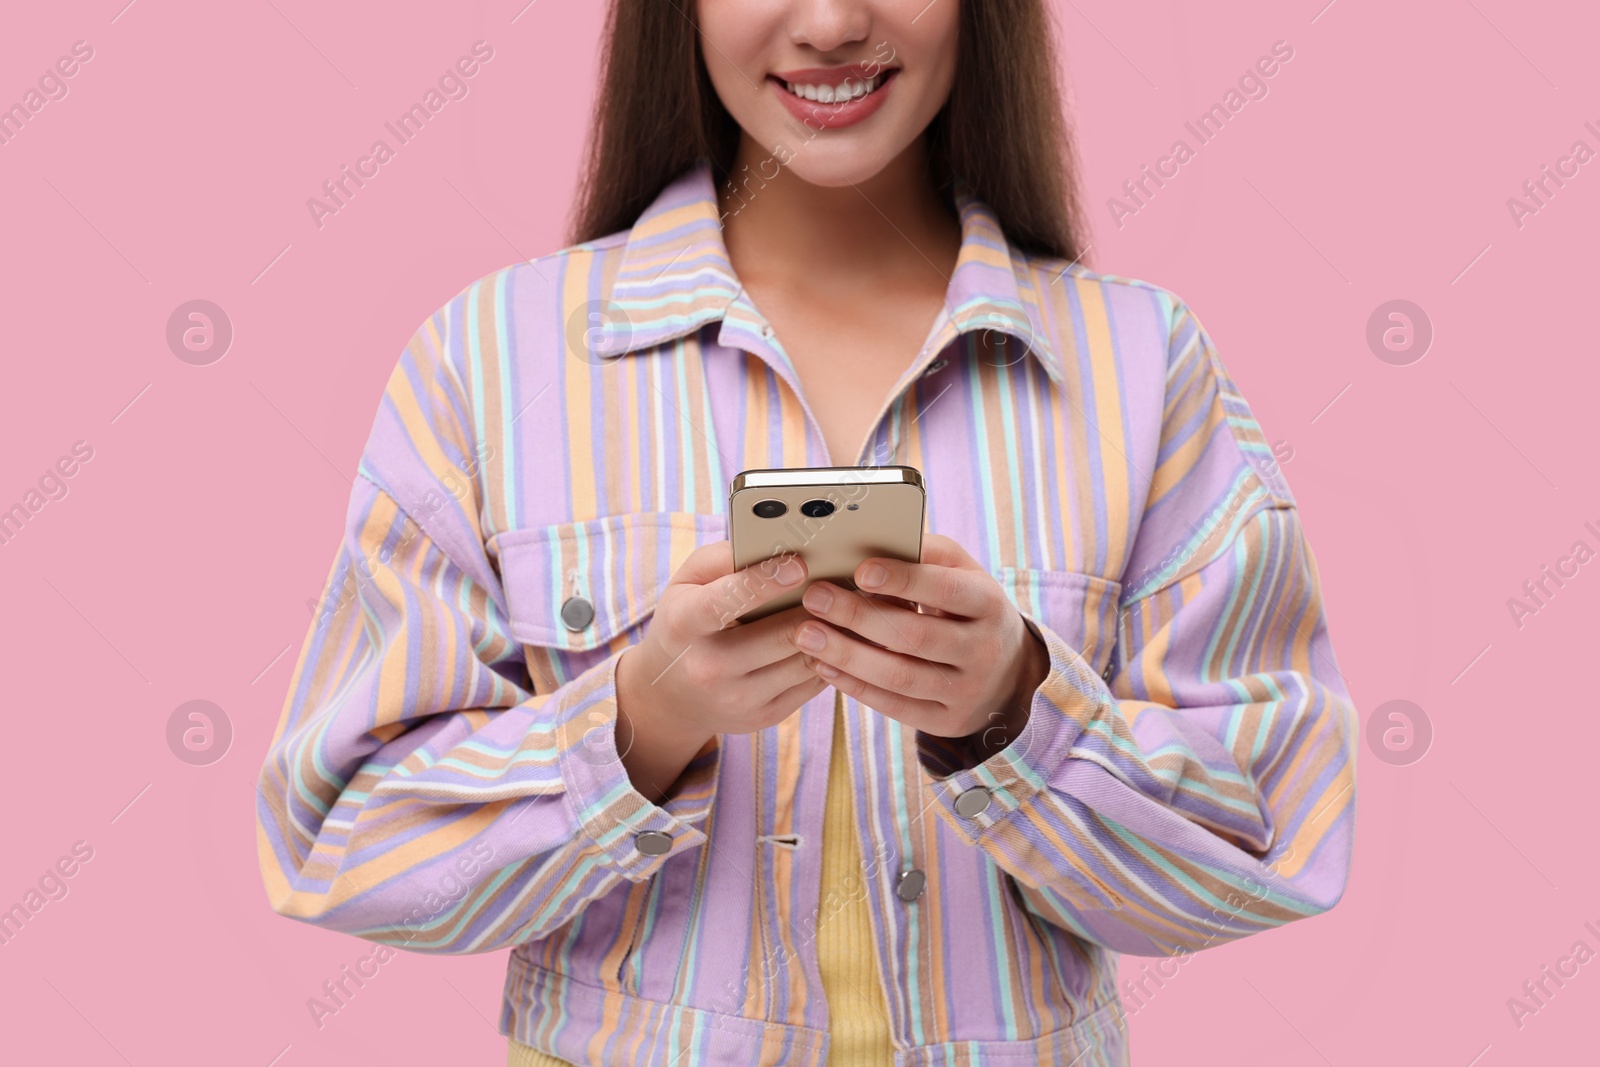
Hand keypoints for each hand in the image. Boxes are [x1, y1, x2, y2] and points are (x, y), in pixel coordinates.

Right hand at [613, 543, 827, 800]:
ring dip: (833, 630)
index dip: (764, 581)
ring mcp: (738, 698)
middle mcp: (708, 667)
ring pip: (804, 659)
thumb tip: (777, 545)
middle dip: (818, 606)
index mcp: (683, 625)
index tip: (800, 563)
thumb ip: (724, 558)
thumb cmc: (686, 621)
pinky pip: (812, 683)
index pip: (725, 601)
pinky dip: (830, 656)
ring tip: (852, 604)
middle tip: (848, 579)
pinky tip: (838, 635)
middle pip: (780, 635)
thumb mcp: (688, 583)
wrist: (671, 695)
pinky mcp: (764, 716)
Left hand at [793, 534, 1049, 755]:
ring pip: (900, 677)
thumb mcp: (963, 574)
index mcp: (989, 603)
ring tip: (806, 635)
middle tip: (814, 598)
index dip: (903, 580)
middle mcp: (984, 650)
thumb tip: (872, 536)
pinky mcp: (948, 721)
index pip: (945, 590)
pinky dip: (854, 686)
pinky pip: (895, 707)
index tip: (859, 570)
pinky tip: (822, 665)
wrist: (1007, 672)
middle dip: (859, 616)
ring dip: (847, 655)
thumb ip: (926, 553)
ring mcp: (967, 691)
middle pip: (915, 636)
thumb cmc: (967, 608)